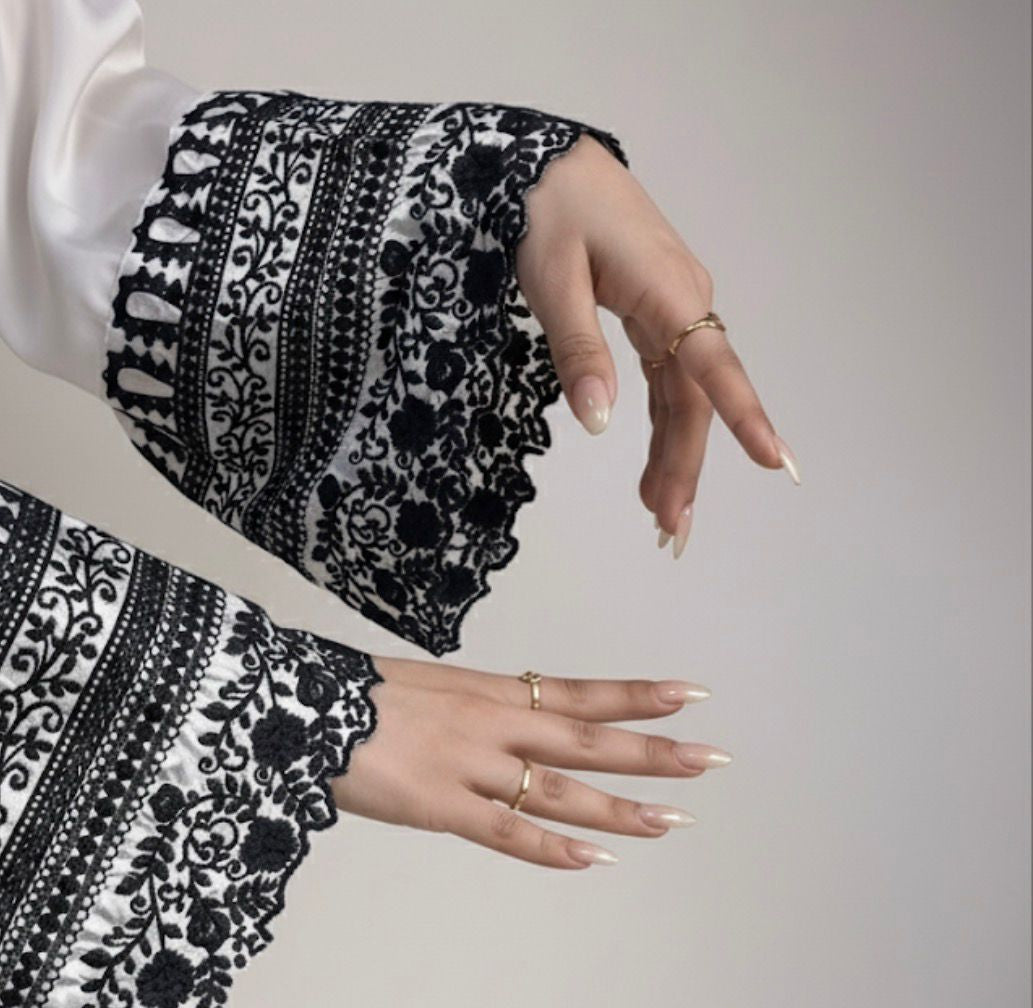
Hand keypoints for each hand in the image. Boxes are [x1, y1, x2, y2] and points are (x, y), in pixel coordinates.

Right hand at [330, 656, 730, 869]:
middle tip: (711, 761)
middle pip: (586, 739)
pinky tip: (592, 860)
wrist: (292, 703)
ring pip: (558, 789)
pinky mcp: (436, 805)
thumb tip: (503, 723)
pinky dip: (550, 848)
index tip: (690, 693)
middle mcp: (490, 723)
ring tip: (671, 820)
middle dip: (652, 752)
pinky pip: (504, 832)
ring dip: (618, 807)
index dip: (636, 695)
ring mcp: (467, 764)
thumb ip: (471, 710)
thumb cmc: (352, 694)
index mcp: (487, 691)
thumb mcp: (425, 688)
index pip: (578, 691)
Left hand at [515, 134, 800, 556]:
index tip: (774, 462)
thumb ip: (577, 348)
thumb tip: (600, 420)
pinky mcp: (658, 313)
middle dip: (685, 466)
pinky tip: (653, 464)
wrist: (550, 162)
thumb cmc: (547, 209)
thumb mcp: (551, 279)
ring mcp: (675, 309)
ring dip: (674, 455)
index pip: (713, 367)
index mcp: (668, 292)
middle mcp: (685, 303)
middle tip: (670, 530)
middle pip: (696, 399)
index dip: (744, 417)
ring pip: (684, 396)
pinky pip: (670, 380)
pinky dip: (662, 426)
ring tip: (659, 513)